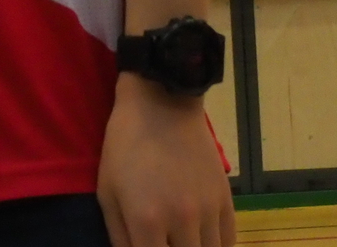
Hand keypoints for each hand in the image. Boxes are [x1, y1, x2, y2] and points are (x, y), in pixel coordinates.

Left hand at [97, 77, 235, 246]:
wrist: (161, 103)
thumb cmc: (124, 146)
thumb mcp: (108, 192)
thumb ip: (120, 238)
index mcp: (146, 221)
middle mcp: (182, 222)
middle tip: (164, 242)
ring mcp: (208, 211)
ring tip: (182, 242)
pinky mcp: (226, 199)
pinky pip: (228, 241)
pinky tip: (203, 241)